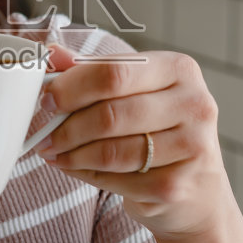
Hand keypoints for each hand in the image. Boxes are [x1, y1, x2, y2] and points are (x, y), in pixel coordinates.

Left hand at [34, 45, 231, 239]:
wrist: (197, 189)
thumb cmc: (157, 131)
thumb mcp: (133, 93)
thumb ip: (93, 72)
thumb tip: (51, 53)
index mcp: (180, 70)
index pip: (114, 71)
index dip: (71, 87)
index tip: (46, 100)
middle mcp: (194, 104)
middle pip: (111, 114)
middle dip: (68, 127)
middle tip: (44, 136)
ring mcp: (191, 147)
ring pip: (112, 151)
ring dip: (73, 154)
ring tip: (54, 153)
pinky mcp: (177, 185)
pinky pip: (117, 180)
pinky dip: (88, 176)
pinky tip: (76, 168)